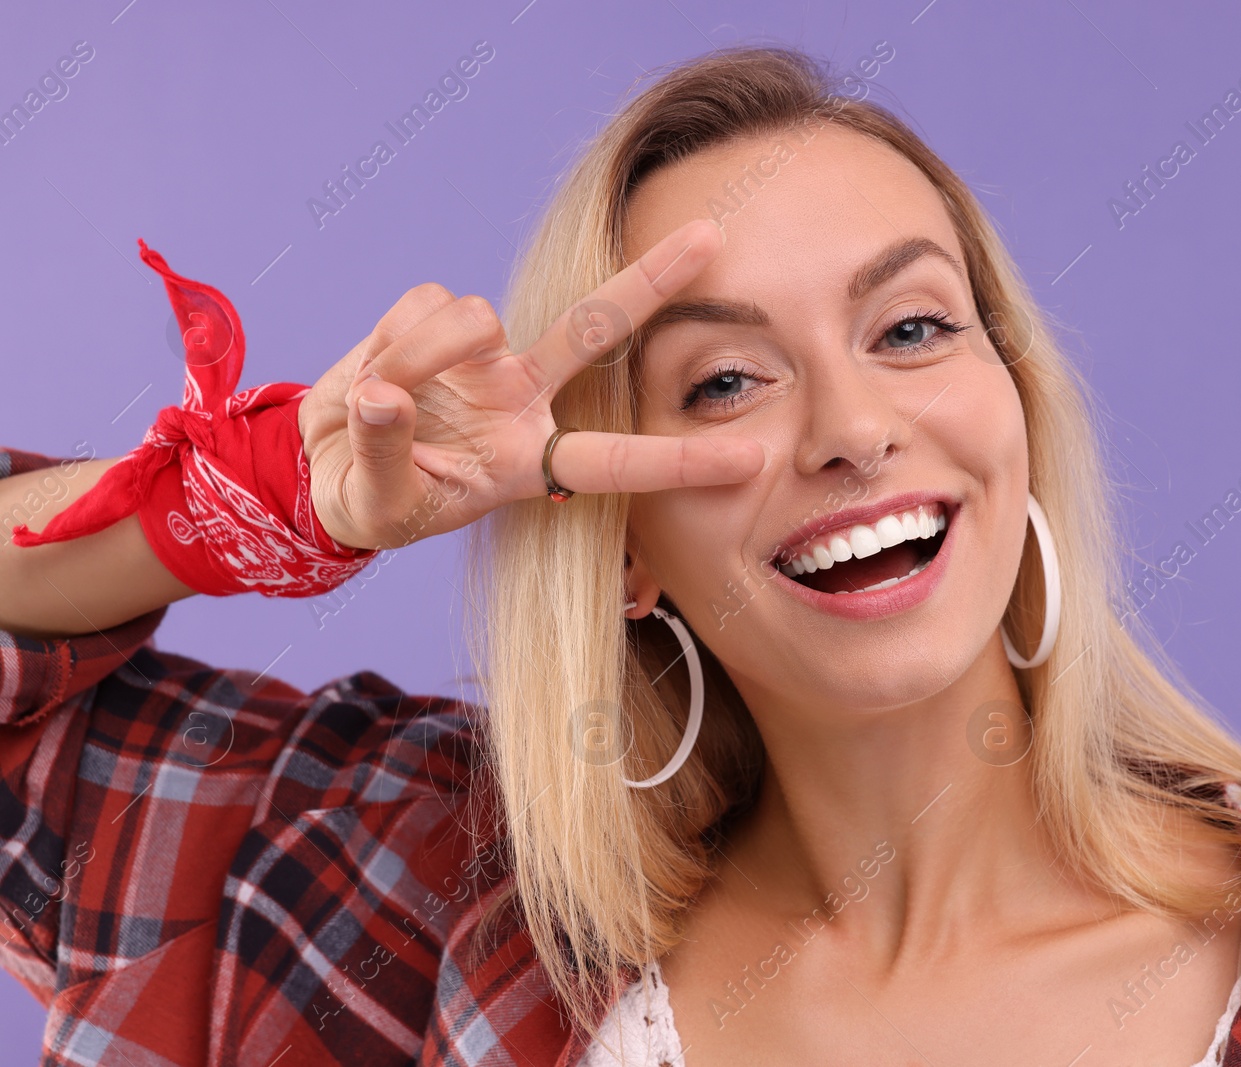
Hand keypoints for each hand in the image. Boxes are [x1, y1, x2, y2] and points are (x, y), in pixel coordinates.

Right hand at [297, 218, 764, 550]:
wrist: (326, 467)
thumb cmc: (376, 499)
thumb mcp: (380, 503)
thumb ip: (384, 450)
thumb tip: (384, 396)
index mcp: (530, 461)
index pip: (616, 462)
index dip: (681, 461)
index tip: (753, 459)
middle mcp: (523, 397)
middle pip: (597, 330)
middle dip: (654, 280)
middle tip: (712, 236)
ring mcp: (482, 355)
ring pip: (473, 318)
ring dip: (419, 356)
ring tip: (381, 401)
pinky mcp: (434, 317)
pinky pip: (418, 306)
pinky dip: (385, 340)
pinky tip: (374, 370)